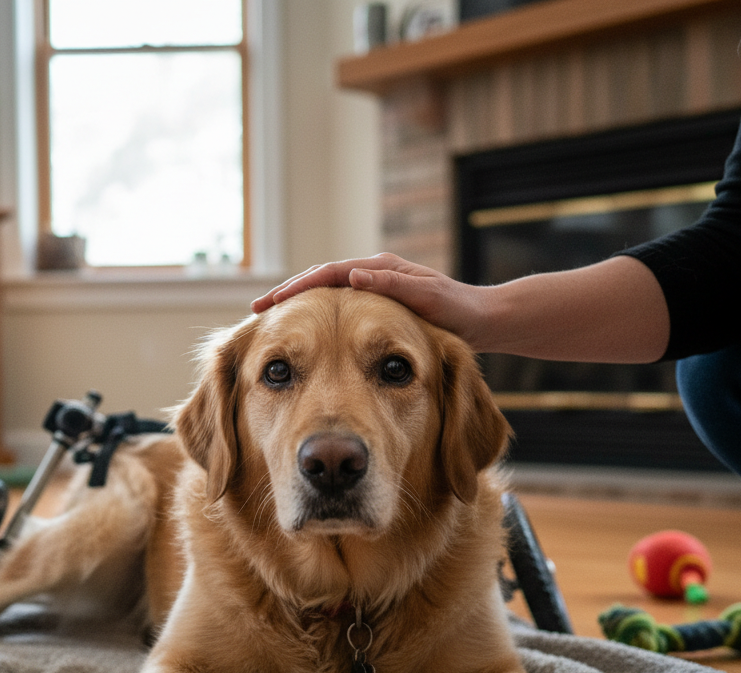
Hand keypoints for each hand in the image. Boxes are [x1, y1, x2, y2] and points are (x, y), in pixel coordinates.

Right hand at [251, 253, 493, 348]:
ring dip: (299, 307)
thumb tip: (352, 275)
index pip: (327, 274)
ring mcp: (374, 291)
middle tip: (256, 311)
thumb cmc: (459, 312)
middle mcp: (374, 275)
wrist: (485, 322)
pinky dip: (317, 320)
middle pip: (319, 282)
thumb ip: (391, 285)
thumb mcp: (427, 297)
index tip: (268, 303)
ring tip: (271, 323)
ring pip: (326, 297)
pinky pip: (339, 312)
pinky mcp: (378, 309)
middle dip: (287, 296)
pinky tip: (304, 337)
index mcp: (381, 269)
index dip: (295, 289)